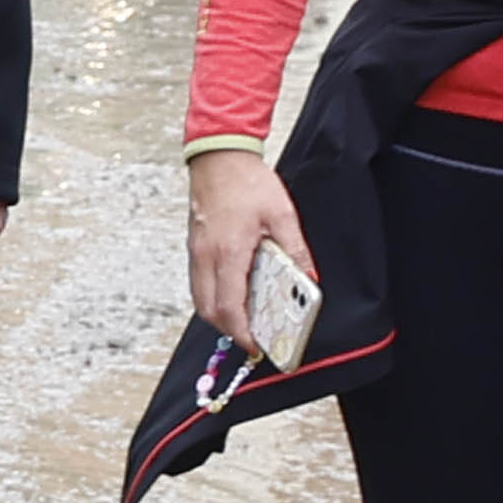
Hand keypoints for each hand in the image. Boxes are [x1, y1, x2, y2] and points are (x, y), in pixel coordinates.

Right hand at [184, 155, 312, 349]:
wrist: (218, 158)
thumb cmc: (247, 181)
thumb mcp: (282, 215)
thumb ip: (295, 250)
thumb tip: (308, 279)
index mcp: (229, 251)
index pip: (230, 305)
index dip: (242, 332)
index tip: (255, 344)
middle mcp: (206, 256)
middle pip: (208, 310)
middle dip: (228, 330)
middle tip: (251, 337)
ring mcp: (196, 252)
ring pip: (199, 299)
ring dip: (219, 315)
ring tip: (243, 320)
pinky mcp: (194, 246)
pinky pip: (198, 283)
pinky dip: (212, 298)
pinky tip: (231, 294)